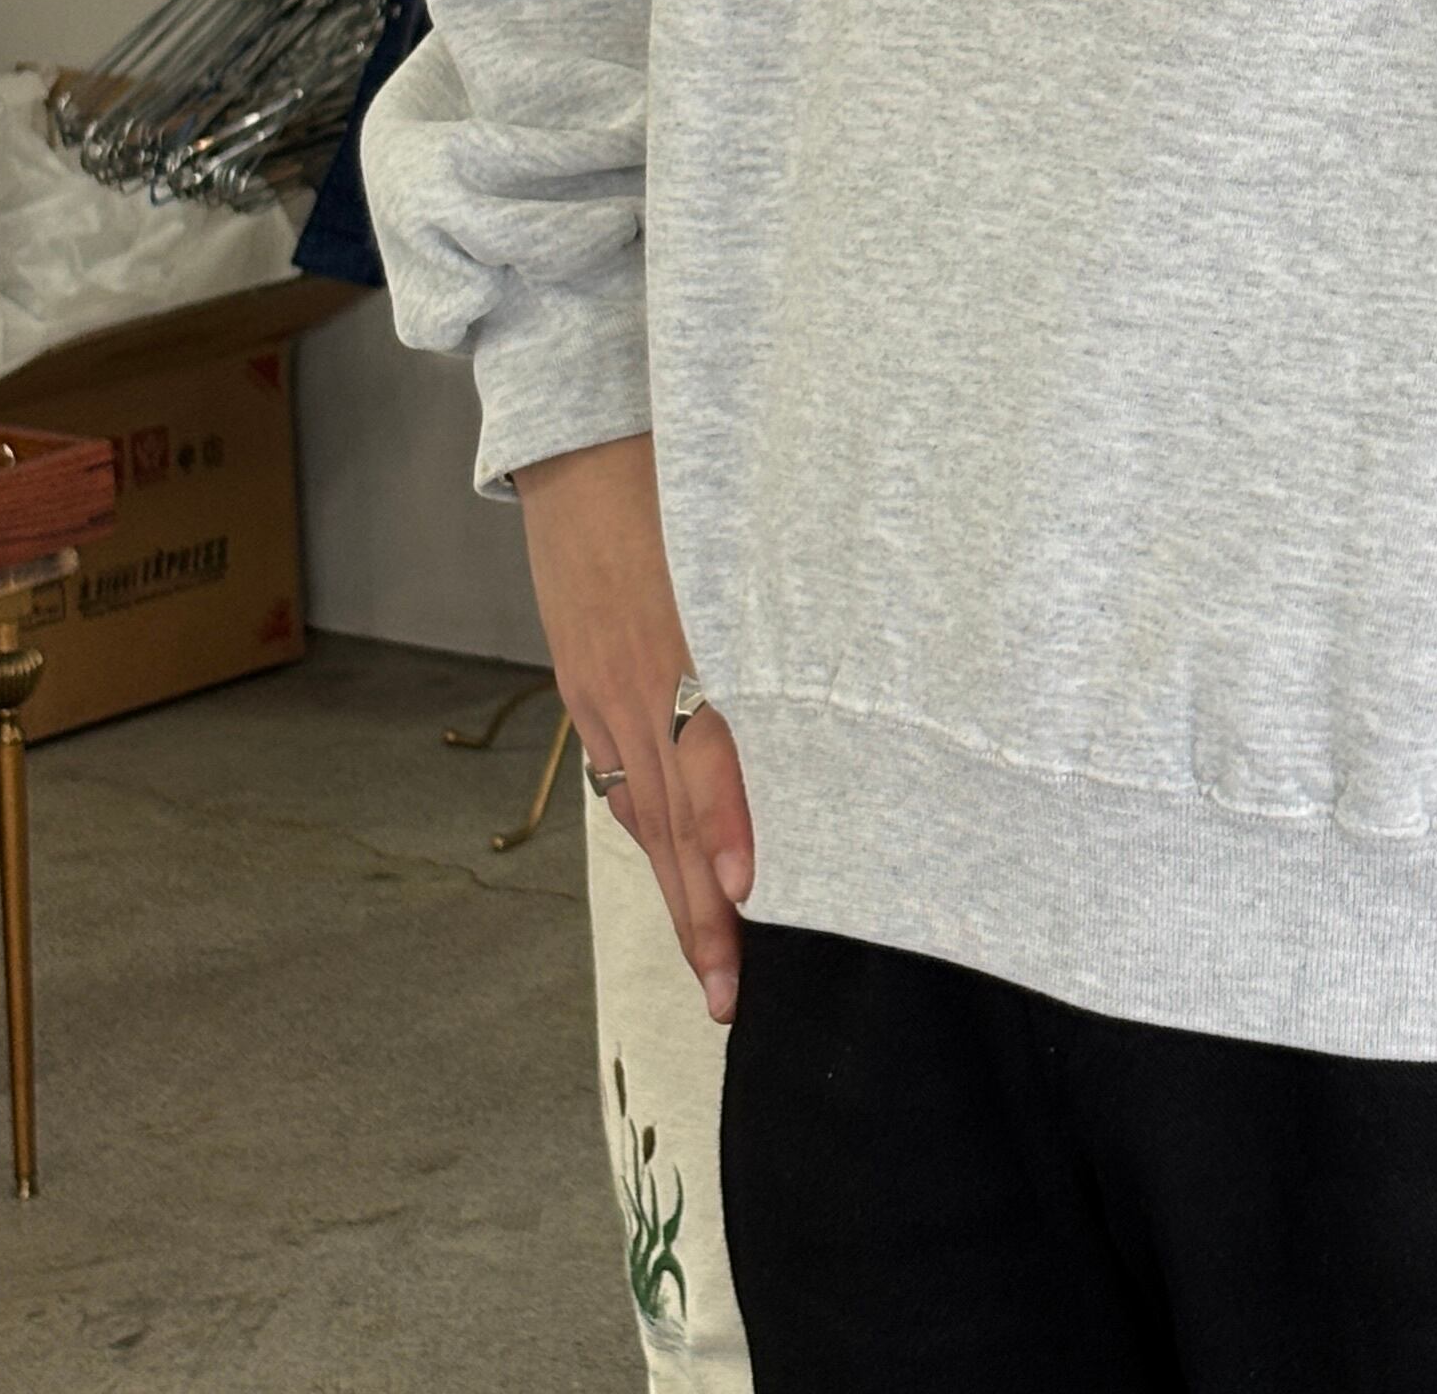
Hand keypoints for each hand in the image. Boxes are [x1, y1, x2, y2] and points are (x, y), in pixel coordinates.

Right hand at [513, 432, 754, 1023]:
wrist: (585, 444)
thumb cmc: (686, 479)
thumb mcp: (743, 534)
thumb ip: (787, 603)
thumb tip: (853, 664)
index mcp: (686, 644)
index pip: (704, 755)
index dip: (725, 824)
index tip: (750, 889)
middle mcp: (640, 682)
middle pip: (671, 817)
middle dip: (703, 909)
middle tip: (731, 991)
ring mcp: (603, 693)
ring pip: (641, 813)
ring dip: (677, 893)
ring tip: (710, 965)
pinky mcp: (583, 688)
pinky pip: (617, 778)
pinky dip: (648, 835)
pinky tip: (674, 874)